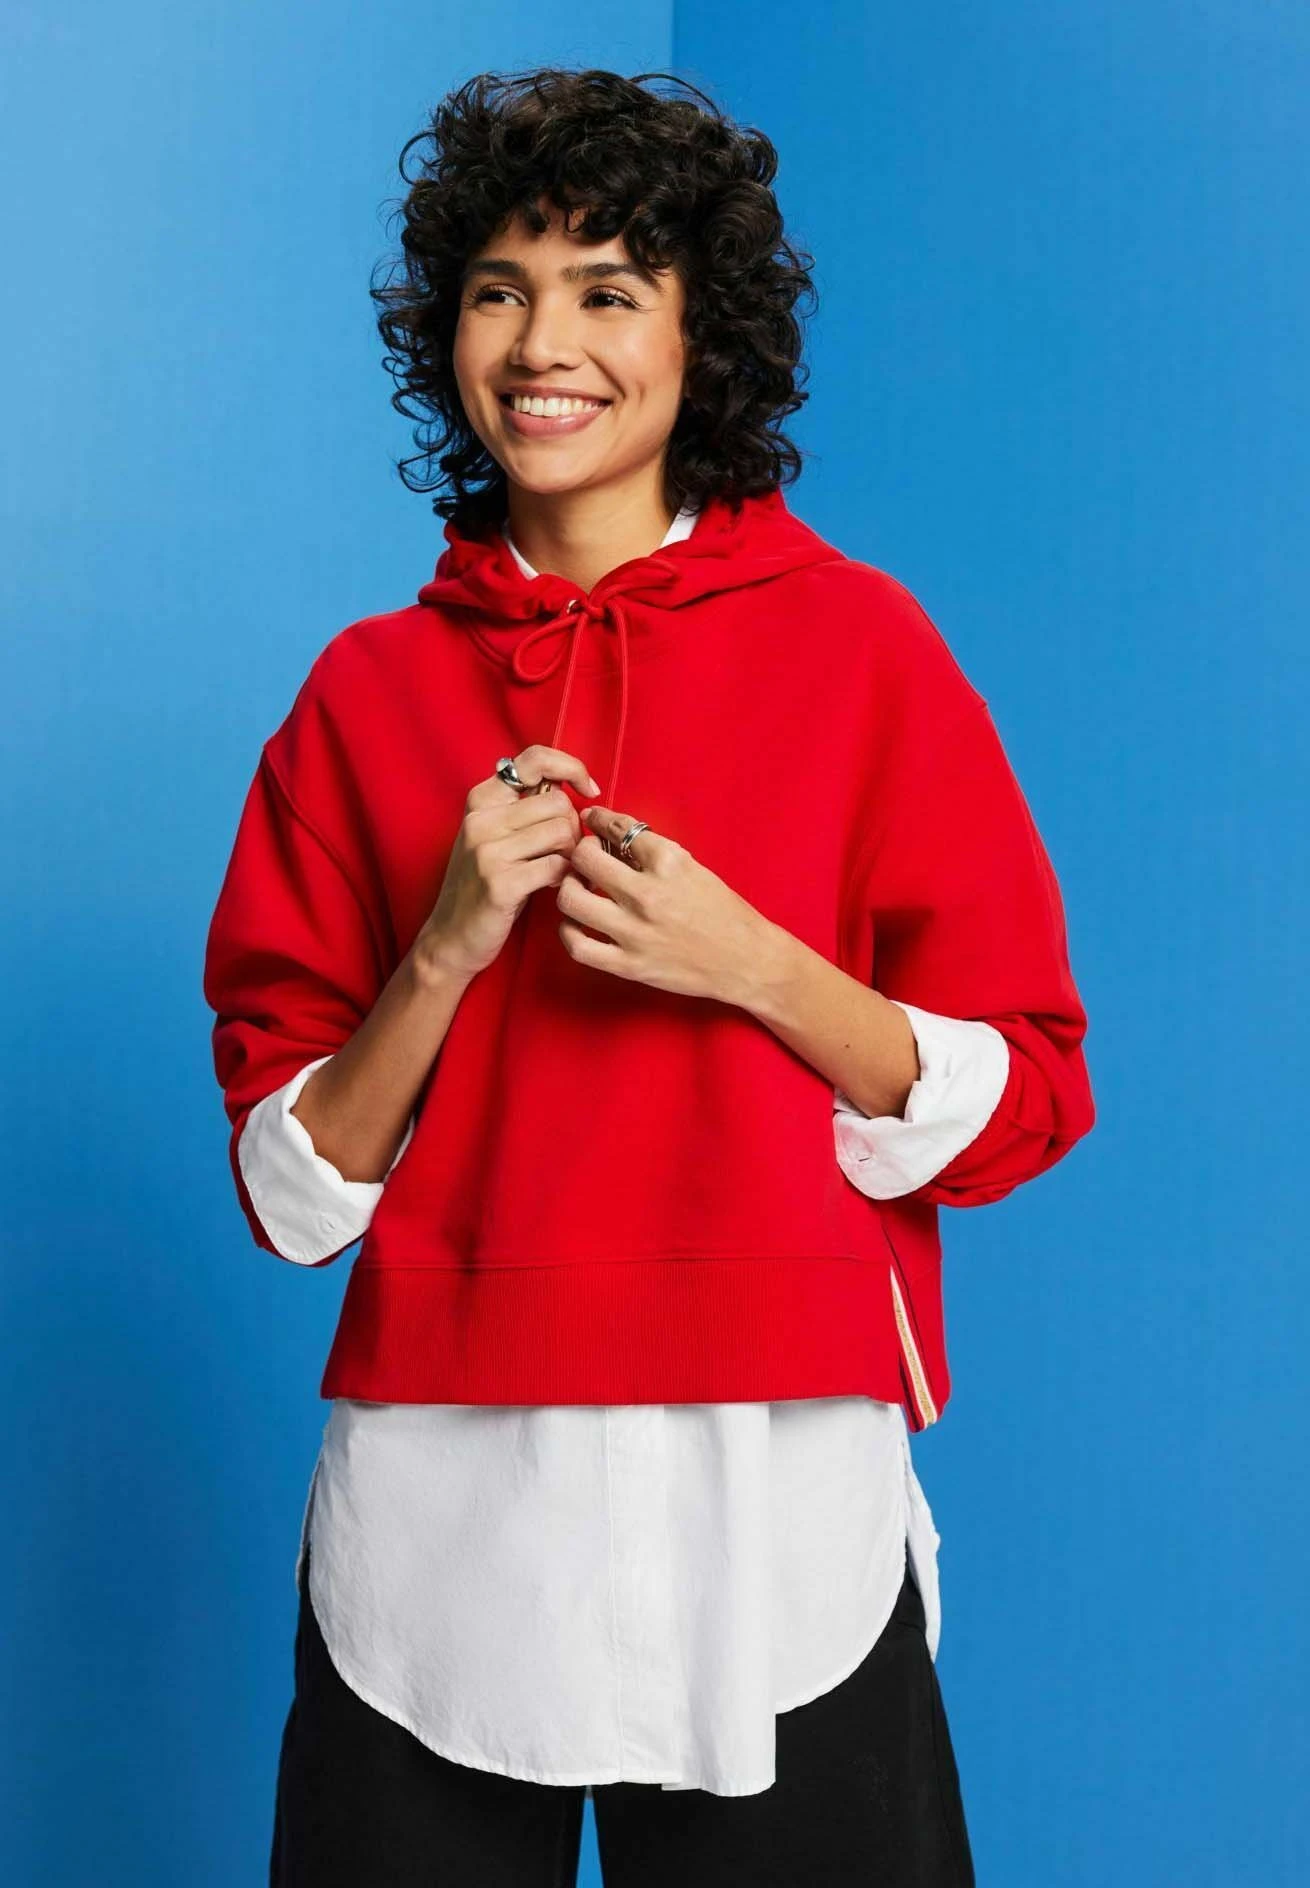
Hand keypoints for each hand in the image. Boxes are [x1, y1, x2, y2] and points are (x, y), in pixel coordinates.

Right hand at [417, 745, 598, 981]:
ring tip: (559, 870)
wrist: (450, 938)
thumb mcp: (494, 837)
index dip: (571, 768)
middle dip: (574, 828)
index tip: (588, 791)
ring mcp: (488, 851)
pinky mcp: (500, 883)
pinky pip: (558, 867)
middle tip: (565, 852)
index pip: (536, 759)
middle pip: (559, 802)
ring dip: (572, 855)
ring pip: (563, 832)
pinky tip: (554, 886)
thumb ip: (524, 808)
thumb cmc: (483, 886)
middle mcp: (481, 819)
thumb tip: (570, 785)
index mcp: (481, 800)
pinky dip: (566, 878)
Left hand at [557, 803, 778, 1004]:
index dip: (598, 819)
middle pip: (585, 858)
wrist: (746, 961)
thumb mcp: (693, 868)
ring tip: (578, 887)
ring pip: (571, 899)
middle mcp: (648, 895)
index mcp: (669, 863)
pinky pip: (578, 946)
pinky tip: (576, 923)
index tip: (591, 819)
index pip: (617, 828)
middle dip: (580, 850)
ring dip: (569, 887)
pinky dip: (568, 931)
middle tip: (585, 855)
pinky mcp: (629, 965)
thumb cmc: (724, 912)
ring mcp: (635, 932)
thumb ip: (653, 853)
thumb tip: (613, 836)